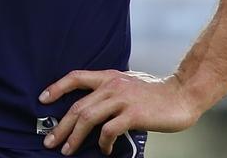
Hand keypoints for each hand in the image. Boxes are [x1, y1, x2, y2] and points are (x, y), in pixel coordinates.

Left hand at [39, 70, 199, 154]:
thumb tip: (92, 108)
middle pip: (78, 106)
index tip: (42, 98)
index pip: (77, 77)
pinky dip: (103, 143)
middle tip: (51, 140)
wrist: (184, 94)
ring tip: (67, 150)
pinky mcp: (133, 114)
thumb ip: (112, 91)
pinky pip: (109, 130)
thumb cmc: (158, 93)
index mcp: (110, 76)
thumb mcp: (130, 84)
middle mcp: (113, 85)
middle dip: (61, 126)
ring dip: (74, 137)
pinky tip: (104, 150)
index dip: (57, 87)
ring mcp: (123, 99)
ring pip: (88, 118)